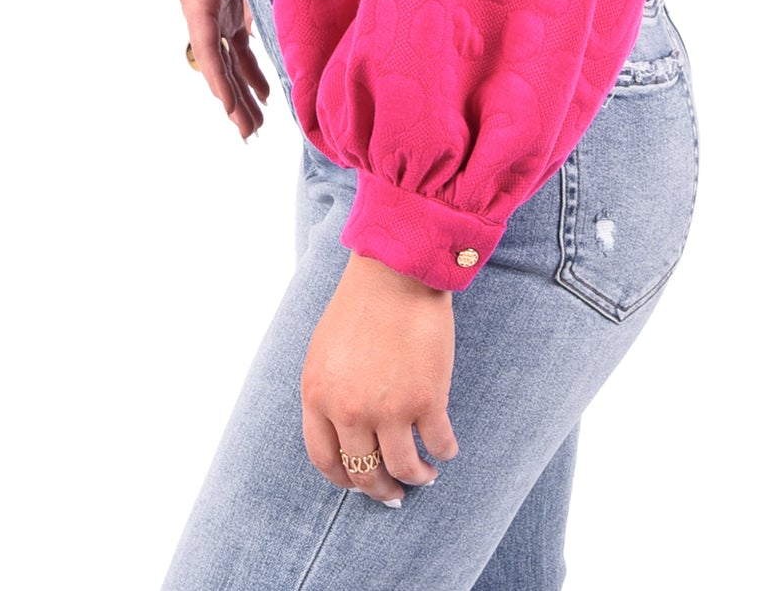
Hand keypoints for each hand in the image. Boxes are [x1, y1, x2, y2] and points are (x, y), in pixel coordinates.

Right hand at [179, 0, 271, 141]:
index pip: (208, 49)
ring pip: (228, 60)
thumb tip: (282, 15)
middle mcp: (201, 8)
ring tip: (257, 124)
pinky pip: (237, 47)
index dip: (220, 81)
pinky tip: (264, 95)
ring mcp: (215, 9)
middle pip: (217, 63)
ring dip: (243, 91)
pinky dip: (250, 70)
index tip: (231, 111)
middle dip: (234, 100)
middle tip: (249, 134)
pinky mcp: (229, 9)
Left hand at [301, 251, 459, 504]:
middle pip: (363, 472)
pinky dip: (445, 451)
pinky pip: (439, 443)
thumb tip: (343, 433)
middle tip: (394, 492)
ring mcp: (389, 407)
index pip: (325, 459)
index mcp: (318, 396)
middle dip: (381, 488)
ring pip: (403, 468)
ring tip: (426, 475)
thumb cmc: (360, 305)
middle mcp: (350, 409)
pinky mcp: (427, 398)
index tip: (359, 482)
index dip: (344, 478)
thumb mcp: (324, 352)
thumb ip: (328, 393)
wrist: (396, 272)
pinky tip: (447, 448)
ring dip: (416, 478)